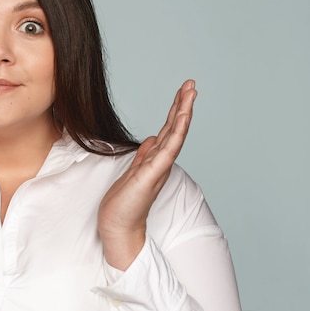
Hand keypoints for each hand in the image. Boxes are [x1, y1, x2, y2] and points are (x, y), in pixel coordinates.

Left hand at [98, 80, 196, 269]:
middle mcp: (161, 162)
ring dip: (183, 113)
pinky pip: (167, 150)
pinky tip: (181, 118)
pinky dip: (176, 133)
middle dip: (183, 105)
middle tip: (192, 84)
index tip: (182, 91)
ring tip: (190, 92)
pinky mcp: (152, 175)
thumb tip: (152, 139)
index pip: (168, 129)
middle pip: (174, 128)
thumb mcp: (133, 172)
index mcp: (155, 159)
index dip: (175, 110)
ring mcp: (158, 168)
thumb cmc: (124, 202)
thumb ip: (145, 155)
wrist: (118, 226)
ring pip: (175, 135)